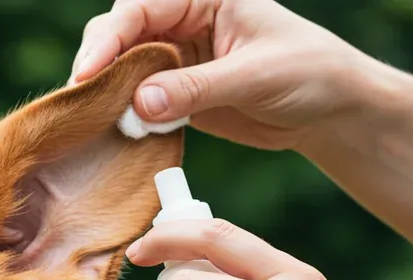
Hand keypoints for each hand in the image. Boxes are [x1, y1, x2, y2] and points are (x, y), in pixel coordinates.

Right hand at [71, 0, 387, 150]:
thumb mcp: (254, 76)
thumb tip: (138, 103)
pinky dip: (124, 116)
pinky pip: (137, 100)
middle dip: (99, 62)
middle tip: (81, 98)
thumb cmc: (308, 73)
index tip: (89, 72)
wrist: (330, 111)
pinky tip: (116, 133)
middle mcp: (183, 20)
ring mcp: (176, 57)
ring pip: (122, 67)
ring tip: (95, 120)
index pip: (142, 8)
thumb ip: (195, 88)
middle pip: (121, 33)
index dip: (110, 37)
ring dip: (108, 93)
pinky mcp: (175, 93)